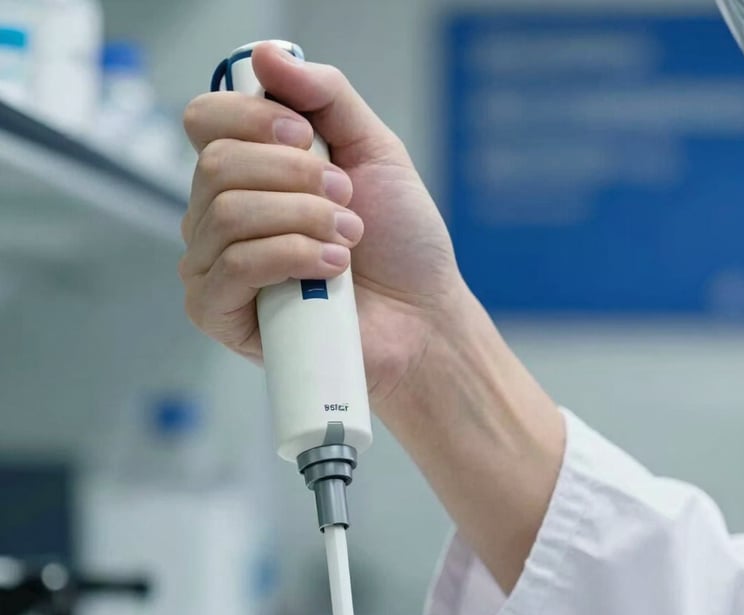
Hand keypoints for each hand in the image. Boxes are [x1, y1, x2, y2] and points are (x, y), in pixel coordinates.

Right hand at [180, 42, 466, 408]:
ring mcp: (214, 267)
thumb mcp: (374, 150)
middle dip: (296, 178)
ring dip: (303, 220)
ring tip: (347, 241)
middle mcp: (218, 217)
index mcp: (248, 174)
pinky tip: (332, 271)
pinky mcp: (220, 315)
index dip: (252, 119)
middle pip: (216, 166)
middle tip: (346, 202)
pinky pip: (234, 267)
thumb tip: (265, 55)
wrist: (422, 314)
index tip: (308, 138)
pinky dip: (291, 258)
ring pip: (227, 215)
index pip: (205, 121)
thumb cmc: (400, 242)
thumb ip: (326, 98)